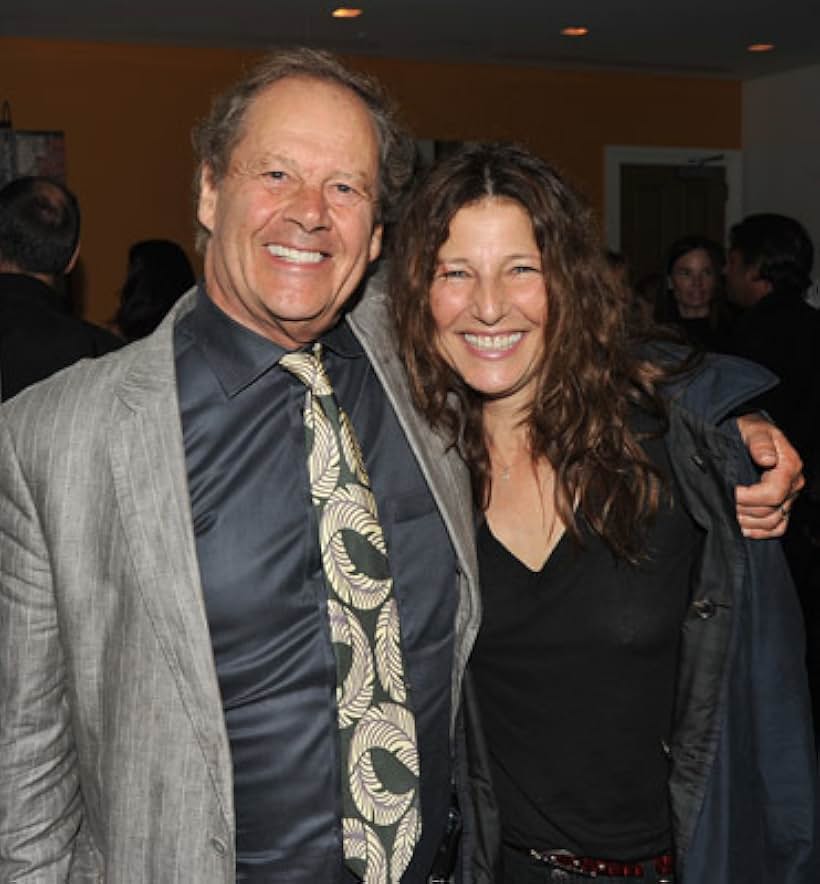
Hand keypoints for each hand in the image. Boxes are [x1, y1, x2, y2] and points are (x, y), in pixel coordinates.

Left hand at [735, 414, 803, 537]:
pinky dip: (759, 532)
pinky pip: (777, 528)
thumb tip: (766, 459)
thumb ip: (759, 442)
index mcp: (789, 466)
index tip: (728, 492)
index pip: (772, 493)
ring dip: (747, 523)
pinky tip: (741, 528)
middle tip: (720, 504)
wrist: (749, 432)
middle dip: (742, 510)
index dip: (748, 497)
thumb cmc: (749, 428)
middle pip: (770, 511)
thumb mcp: (752, 428)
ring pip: (772, 522)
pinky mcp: (782, 506)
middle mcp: (793, 484)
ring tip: (726, 516)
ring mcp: (788, 497)